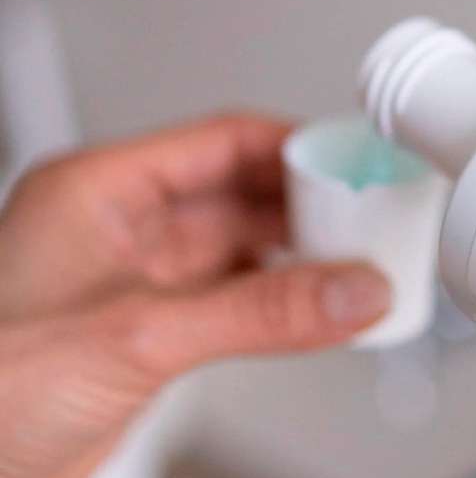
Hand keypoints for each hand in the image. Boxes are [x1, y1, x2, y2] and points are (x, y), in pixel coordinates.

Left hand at [0, 113, 389, 477]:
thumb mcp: (137, 336)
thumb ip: (259, 313)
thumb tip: (350, 290)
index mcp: (100, 193)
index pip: (223, 141)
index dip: (297, 149)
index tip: (357, 167)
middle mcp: (123, 230)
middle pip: (244, 194)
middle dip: (313, 209)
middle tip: (372, 226)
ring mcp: (142, 282)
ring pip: (246, 250)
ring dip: (305, 260)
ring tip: (359, 270)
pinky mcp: (156, 334)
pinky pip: (240, 301)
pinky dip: (286, 304)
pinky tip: (320, 311)